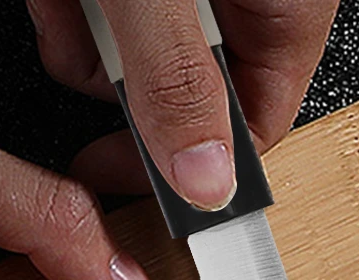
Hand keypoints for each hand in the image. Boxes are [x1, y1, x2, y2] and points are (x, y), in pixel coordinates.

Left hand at [26, 0, 339, 204]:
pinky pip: (103, 13)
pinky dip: (70, 3)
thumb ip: (179, 79)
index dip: (184, 166)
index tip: (118, 175)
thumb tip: (204, 183)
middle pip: (180, 95)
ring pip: (130, 53)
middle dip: (118, 76)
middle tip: (96, 31)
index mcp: (287, 4)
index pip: (252, 128)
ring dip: (85, 31)